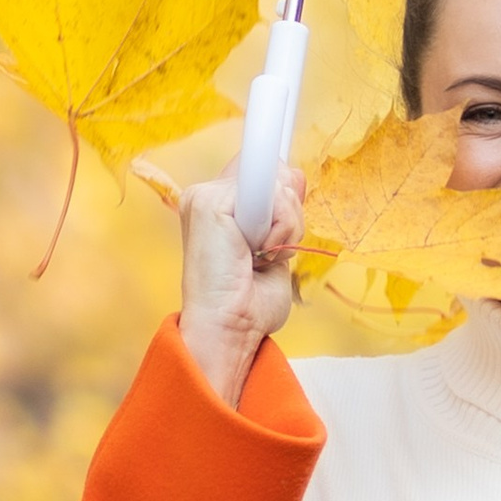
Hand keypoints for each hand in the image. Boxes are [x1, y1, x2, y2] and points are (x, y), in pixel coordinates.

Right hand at [177, 167, 302, 405]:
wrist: (229, 331)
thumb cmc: (249, 304)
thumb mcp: (277, 246)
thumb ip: (283, 209)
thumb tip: (295, 175)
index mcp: (222, 205)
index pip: (266, 170)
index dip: (287, 193)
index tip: (283, 227)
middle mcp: (209, 195)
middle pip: (277, 171)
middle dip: (290, 214)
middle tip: (270, 253)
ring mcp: (206, 196)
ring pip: (277, 182)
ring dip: (286, 227)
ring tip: (262, 259)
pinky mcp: (210, 203)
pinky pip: (271, 194)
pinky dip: (280, 228)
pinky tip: (258, 254)